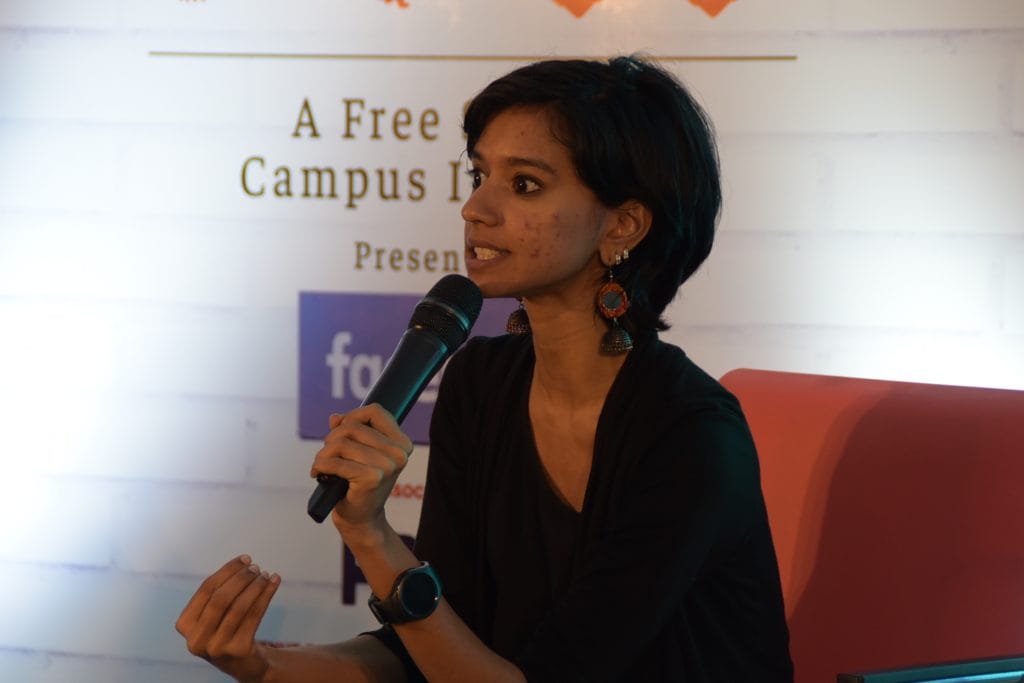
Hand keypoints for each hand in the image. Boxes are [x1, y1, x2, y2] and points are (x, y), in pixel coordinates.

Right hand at [176, 555, 280, 682]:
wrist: (242, 663)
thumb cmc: (226, 630)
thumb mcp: (213, 615)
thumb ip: (219, 592)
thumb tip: (243, 563)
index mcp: (184, 625)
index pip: (206, 589)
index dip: (227, 571)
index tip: (245, 558)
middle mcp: (196, 639)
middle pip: (220, 599)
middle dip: (240, 578)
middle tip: (256, 567)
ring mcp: (216, 647)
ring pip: (239, 608)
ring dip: (255, 586)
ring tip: (265, 574)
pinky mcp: (238, 650)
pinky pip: (254, 617)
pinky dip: (266, 596)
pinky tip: (274, 583)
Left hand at [311, 405, 413, 539]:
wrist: (361, 517)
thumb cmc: (359, 482)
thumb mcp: (358, 452)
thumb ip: (349, 430)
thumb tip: (334, 418)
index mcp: (401, 443)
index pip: (375, 411)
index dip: (353, 416)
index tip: (342, 431)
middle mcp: (398, 453)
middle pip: (353, 426)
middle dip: (332, 438)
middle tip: (327, 454)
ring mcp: (387, 466)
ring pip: (341, 442)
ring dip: (324, 453)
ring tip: (321, 464)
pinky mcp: (371, 478)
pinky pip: (335, 462)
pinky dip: (321, 465)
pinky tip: (318, 473)